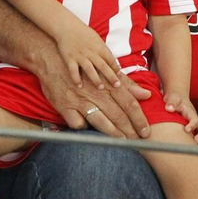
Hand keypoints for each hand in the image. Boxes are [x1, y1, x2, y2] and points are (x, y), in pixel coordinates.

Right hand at [34, 46, 151, 137]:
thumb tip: (146, 94)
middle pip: (118, 114)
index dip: (139, 119)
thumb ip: (126, 84)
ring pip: (100, 120)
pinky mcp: (65, 106)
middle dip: (130, 130)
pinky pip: (77, 123)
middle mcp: (96, 92)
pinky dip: (84, 128)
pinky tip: (90, 133)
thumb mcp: (105, 71)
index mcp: (107, 83)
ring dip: (113, 133)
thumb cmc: (82, 66)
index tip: (146, 131)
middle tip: (139, 141)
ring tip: (123, 142)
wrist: (50, 56)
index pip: (129, 103)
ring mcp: (80, 100)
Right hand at [55, 21, 123, 87]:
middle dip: (111, 76)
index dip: (116, 68)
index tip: (120, 77)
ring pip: (89, 69)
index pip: (110, 59)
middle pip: (103, 66)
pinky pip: (73, 71)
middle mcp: (91, 52)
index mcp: (99, 47)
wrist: (67, 26)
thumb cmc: (83, 33)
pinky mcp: (69, 58)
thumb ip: (103, 50)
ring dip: (96, 79)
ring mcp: (80, 56)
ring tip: (101, 88)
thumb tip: (112, 60)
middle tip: (117, 86)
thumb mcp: (96, 39)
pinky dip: (76, 79)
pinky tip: (79, 86)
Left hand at [164, 91, 197, 144]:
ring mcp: (195, 126)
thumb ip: (171, 102)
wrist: (177, 100)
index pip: (195, 119)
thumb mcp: (172, 98)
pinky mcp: (193, 131)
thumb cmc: (174, 99)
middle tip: (196, 142)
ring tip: (196, 149)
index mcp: (190, 113)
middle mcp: (195, 120)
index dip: (192, 124)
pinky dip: (197, 145)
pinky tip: (190, 152)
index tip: (186, 129)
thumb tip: (169, 108)